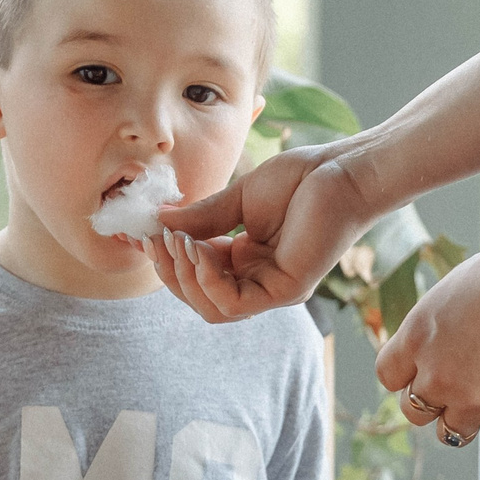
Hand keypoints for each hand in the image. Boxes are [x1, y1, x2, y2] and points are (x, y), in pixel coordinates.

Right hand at [149, 143, 380, 322]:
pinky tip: (198, 250)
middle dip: (169, 272)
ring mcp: (271, 289)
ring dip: (185, 278)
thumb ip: (201, 216)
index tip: (137, 237)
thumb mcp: (238, 198)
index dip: (164, 259)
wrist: (342, 170)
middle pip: (198, 297)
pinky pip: (235, 304)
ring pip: (212, 309)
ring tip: (176, 242)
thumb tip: (158, 220)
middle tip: (154, 239)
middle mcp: (256, 280)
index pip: (194, 274)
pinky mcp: (286, 291)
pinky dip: (209, 281)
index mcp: (244, 260)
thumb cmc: (300, 179)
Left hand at [376, 241, 479, 442]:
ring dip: (465, 417)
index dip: (407, 377)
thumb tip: (442, 340)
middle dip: (434, 402)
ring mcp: (465, 397)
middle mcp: (434, 371)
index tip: (422, 374)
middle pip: (414, 411)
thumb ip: (439, 326)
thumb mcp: (456, 291)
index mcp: (417, 334)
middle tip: (458, 387)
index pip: (389, 375)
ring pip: (449, 432)